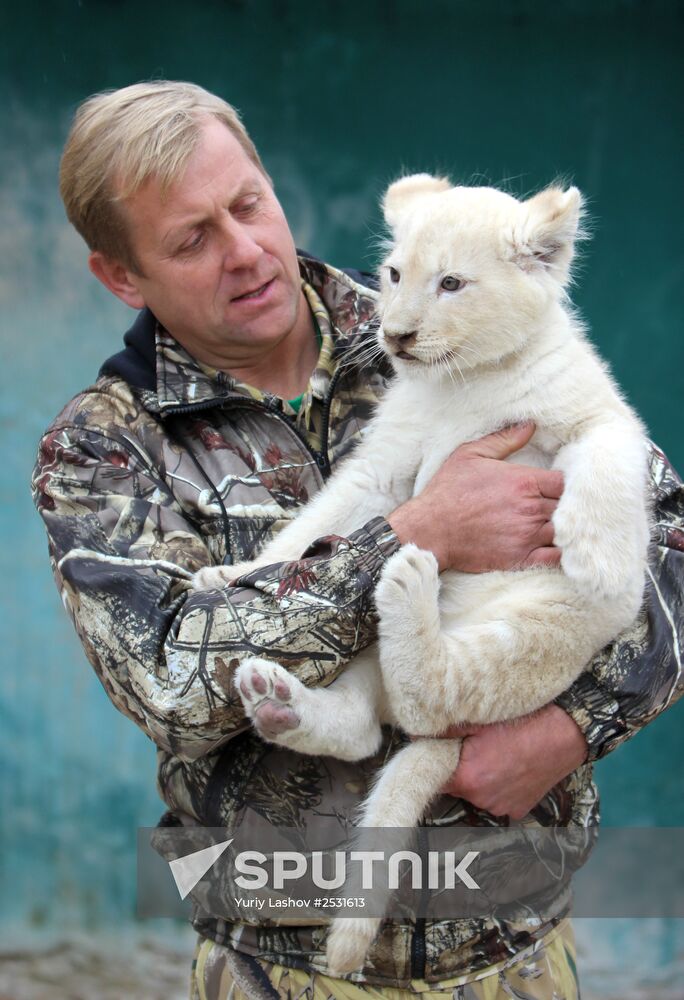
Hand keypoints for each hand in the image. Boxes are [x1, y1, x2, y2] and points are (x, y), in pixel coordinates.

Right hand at [388, 422, 563, 572]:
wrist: (430, 529)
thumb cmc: (448, 490)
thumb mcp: (472, 454)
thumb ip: (505, 439)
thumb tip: (530, 425)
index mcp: (524, 482)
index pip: (566, 482)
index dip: (568, 483)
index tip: (560, 485)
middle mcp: (530, 509)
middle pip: (569, 507)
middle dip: (569, 506)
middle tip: (564, 505)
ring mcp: (527, 536)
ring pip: (566, 532)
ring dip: (567, 528)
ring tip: (565, 525)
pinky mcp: (520, 558)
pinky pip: (555, 558)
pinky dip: (563, 553)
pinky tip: (560, 547)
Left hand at [437, 704, 587, 819]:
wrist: (565, 734)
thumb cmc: (524, 724)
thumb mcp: (480, 721)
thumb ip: (446, 730)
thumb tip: (420, 731)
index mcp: (468, 778)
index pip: (434, 778)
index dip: (434, 763)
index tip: (437, 752)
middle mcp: (482, 799)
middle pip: (456, 787)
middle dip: (458, 770)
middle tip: (470, 748)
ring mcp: (502, 807)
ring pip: (477, 794)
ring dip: (480, 780)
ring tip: (495, 756)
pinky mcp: (519, 810)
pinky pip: (499, 800)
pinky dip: (499, 787)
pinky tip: (509, 768)